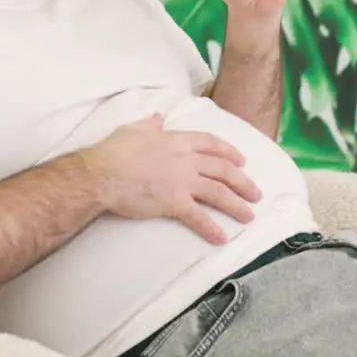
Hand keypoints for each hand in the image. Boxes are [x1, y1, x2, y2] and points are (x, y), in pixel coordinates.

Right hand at [80, 114, 261, 244]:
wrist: (101, 174)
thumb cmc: (113, 152)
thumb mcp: (133, 129)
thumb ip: (149, 124)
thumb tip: (158, 117)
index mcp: (176, 141)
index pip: (210, 144)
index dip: (229, 152)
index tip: (242, 160)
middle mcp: (185, 160)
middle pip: (222, 170)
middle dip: (242, 182)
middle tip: (255, 193)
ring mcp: (181, 181)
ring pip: (218, 192)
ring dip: (236, 205)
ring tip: (249, 216)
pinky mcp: (174, 202)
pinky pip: (198, 217)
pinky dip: (211, 229)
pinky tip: (222, 239)